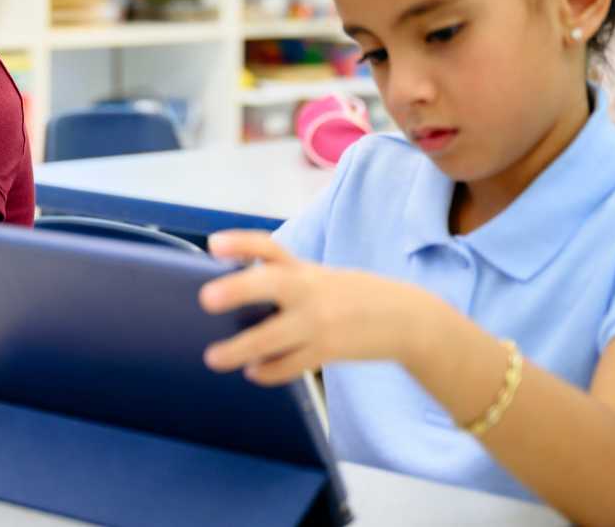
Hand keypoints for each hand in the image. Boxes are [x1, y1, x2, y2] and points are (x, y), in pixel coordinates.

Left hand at [199, 230, 435, 385]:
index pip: (269, 247)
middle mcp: (309, 290)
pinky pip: (291, 365)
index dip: (240, 243)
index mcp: (305, 269)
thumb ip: (284, 280)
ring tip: (213, 357)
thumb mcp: (320, 278)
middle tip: (206, 298)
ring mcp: (319, 322)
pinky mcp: (328, 350)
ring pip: (273, 337)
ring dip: (240, 349)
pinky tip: (253, 372)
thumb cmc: (351, 297)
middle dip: (238, 290)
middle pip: (270, 283)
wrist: (407, 320)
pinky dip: (269, 371)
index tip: (213, 244)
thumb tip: (235, 294)